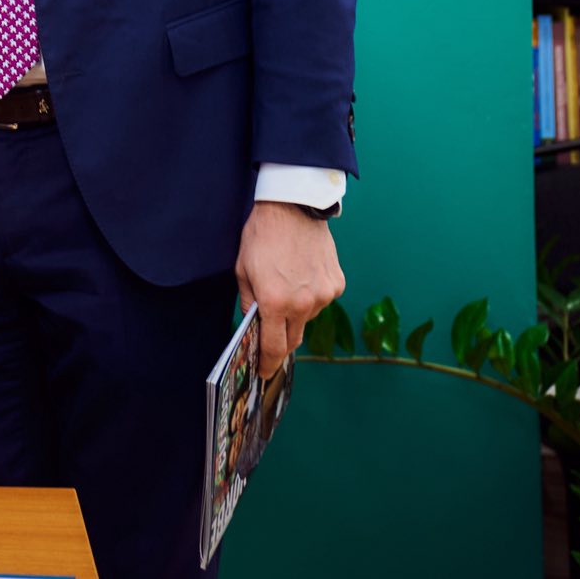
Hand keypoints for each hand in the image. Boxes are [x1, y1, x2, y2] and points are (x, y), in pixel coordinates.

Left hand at [234, 200, 345, 378]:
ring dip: (295, 314)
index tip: (263, 372)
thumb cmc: (261, 237)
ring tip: (285, 289)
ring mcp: (324, 295)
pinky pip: (322, 301)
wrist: (293, 207)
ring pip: (307, 319)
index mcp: (275, 303)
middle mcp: (303, 304)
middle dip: (280, 341)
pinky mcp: (337, 284)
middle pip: (293, 339)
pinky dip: (311, 297)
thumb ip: (248, 303)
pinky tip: (301, 277)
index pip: (274, 348)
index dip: (268, 363)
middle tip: (270, 335)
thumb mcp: (242, 271)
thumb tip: (252, 325)